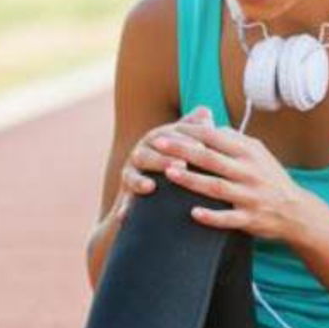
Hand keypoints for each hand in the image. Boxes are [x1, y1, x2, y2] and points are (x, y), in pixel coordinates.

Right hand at [113, 105, 214, 220]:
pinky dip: (123, 208)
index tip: (203, 149)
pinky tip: (124, 216)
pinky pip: (123, 202)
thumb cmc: (178, 161)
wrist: (155, 191)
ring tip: (151, 187)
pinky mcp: (125, 194)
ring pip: (132, 175)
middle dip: (165, 159)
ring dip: (140, 181)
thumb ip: (195, 130)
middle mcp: (141, 153)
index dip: (187, 142)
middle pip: (150, 154)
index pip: (171, 138)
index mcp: (158, 140)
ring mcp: (130, 173)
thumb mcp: (187, 147)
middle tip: (182, 166)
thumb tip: (205, 111)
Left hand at [151, 122, 310, 240]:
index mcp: (249, 153)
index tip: (170, 127)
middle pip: (211, 158)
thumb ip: (235, 140)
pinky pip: (229, 218)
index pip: (216, 137)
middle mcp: (249, 172)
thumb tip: (209, 127)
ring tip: (169, 173)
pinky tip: (193, 213)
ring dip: (192, 179)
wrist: (297, 212)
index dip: (192, 132)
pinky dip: (212, 216)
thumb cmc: (271, 179)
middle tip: (158, 142)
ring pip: (217, 186)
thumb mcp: (259, 154)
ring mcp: (250, 196)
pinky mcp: (251, 219)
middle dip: (182, 150)